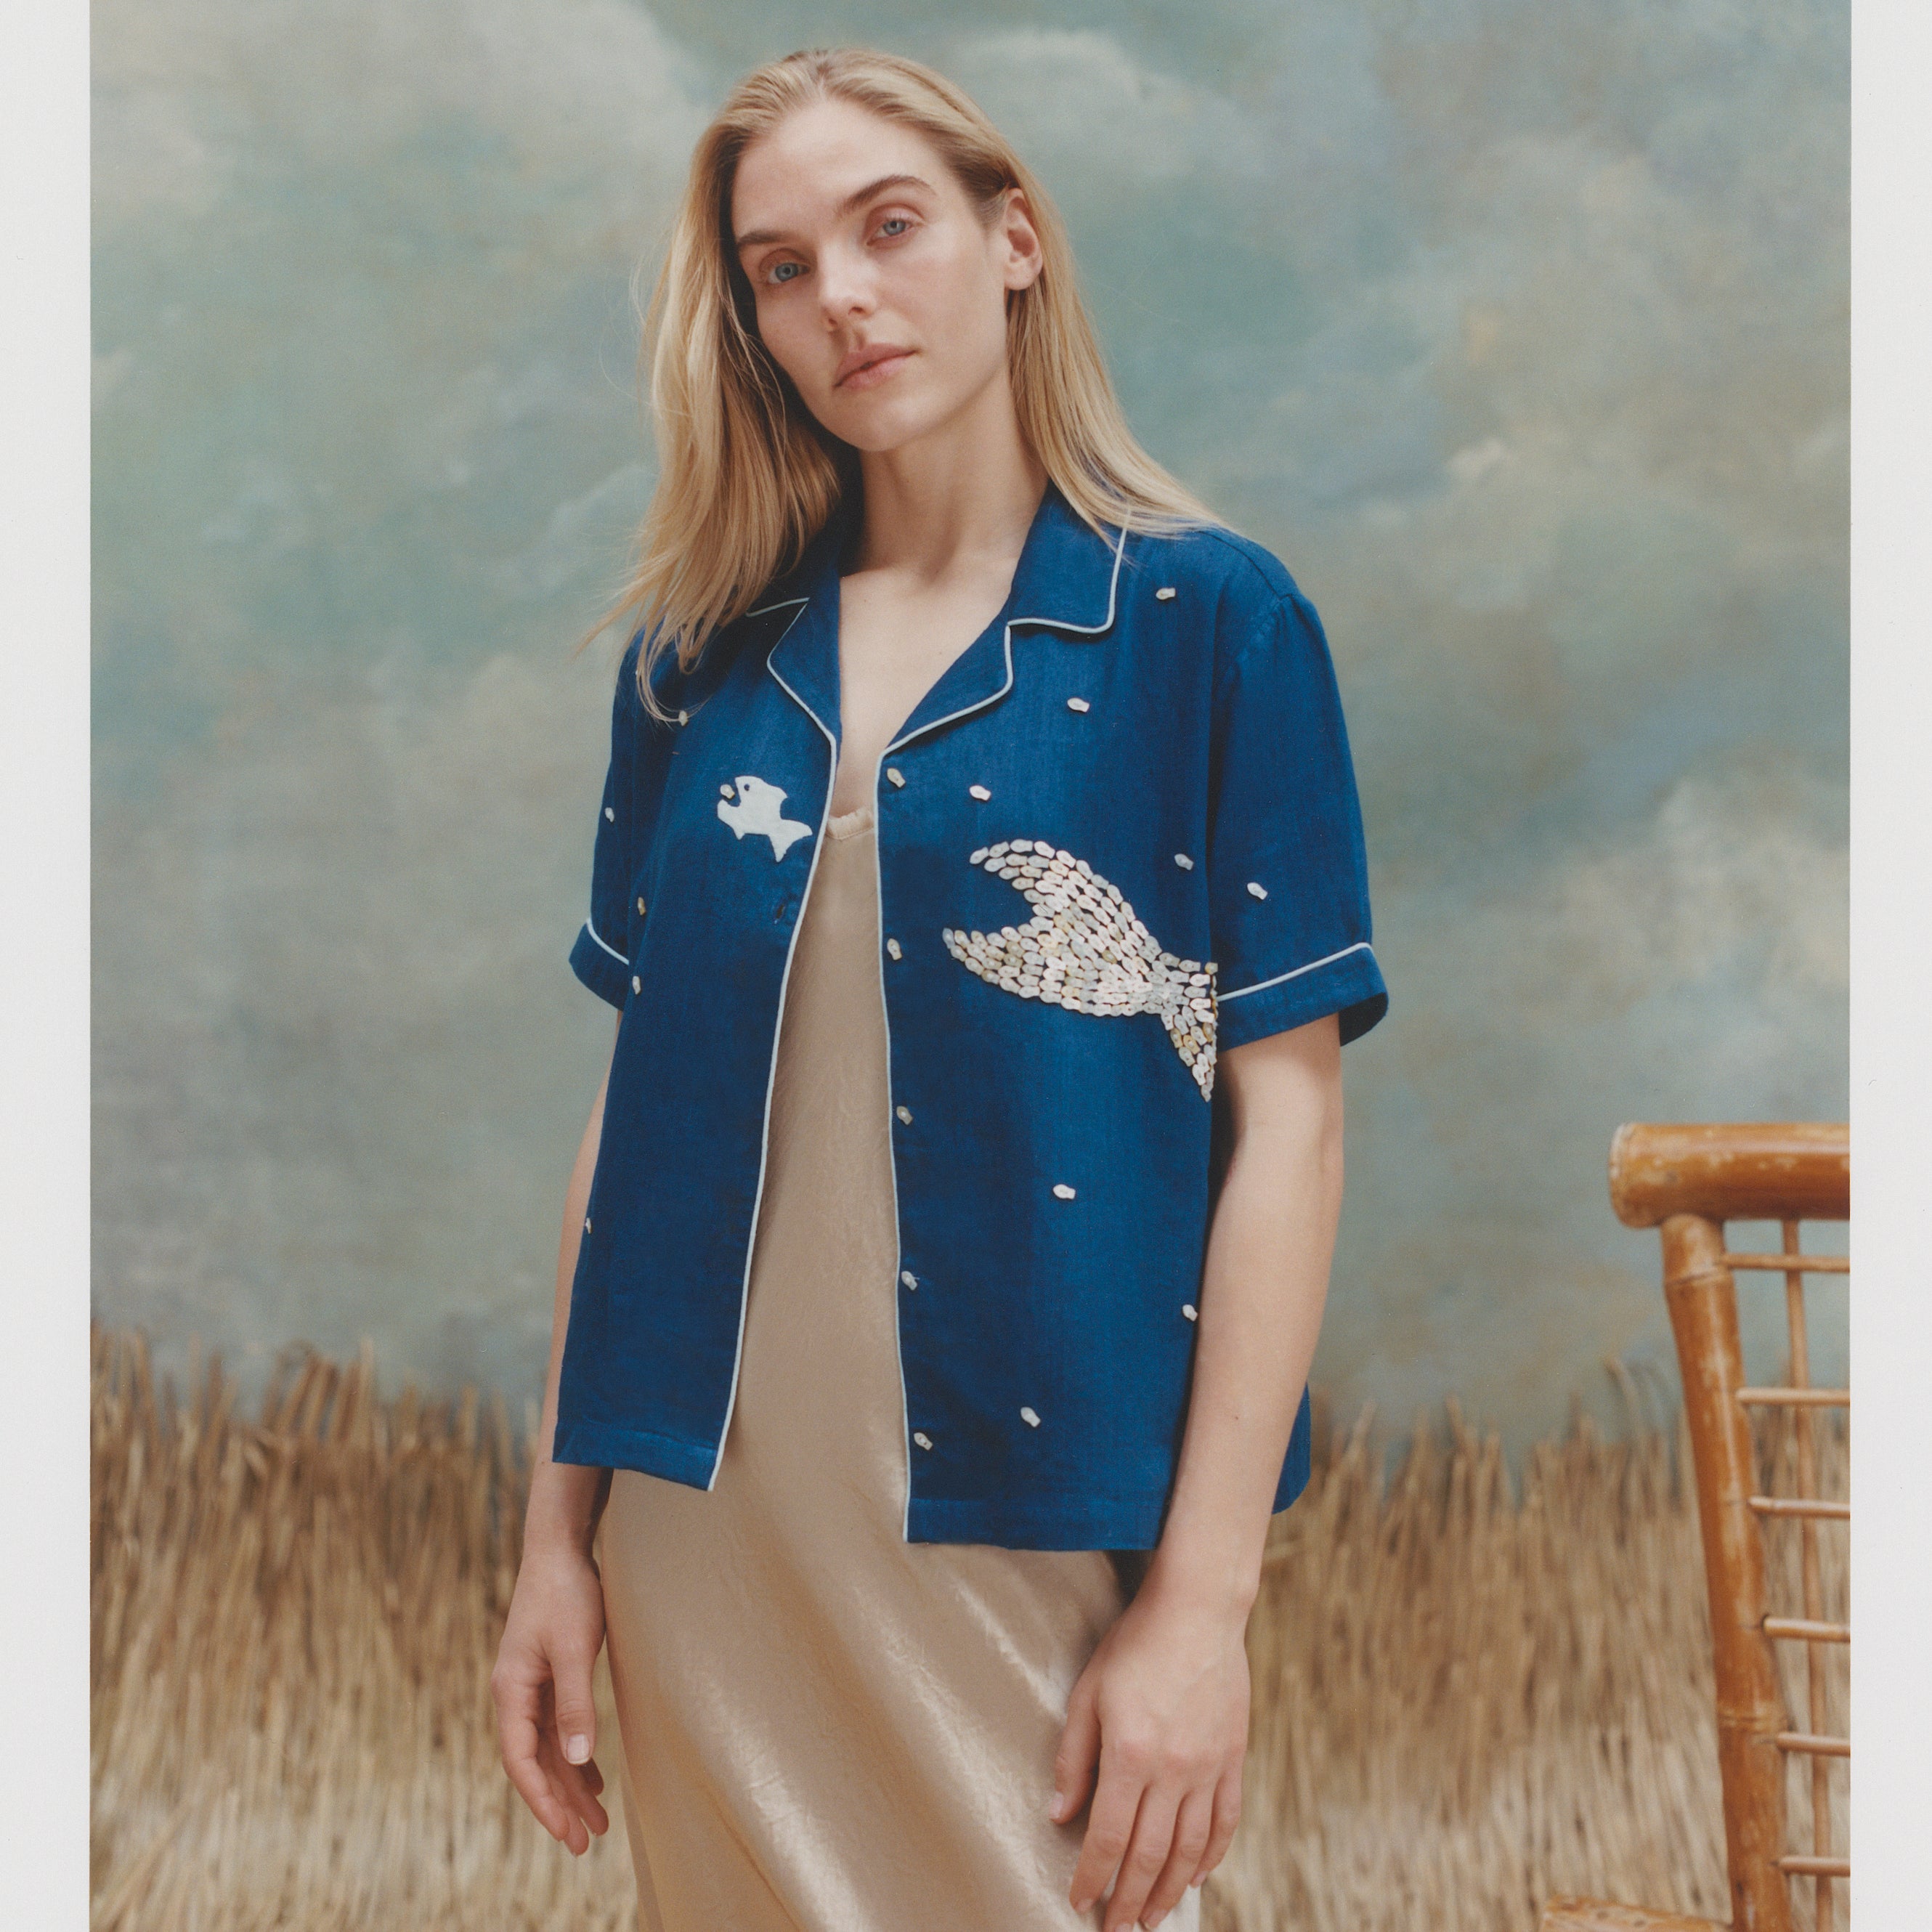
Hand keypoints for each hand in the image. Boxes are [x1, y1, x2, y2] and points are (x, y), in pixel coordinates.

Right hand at [490, 1542, 612, 1854]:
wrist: (560, 1548)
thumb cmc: (566, 1593)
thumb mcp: (573, 1648)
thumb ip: (575, 1703)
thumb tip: (576, 1757)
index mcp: (511, 1691)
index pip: (521, 1761)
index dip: (542, 1800)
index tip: (566, 1832)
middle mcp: (515, 1694)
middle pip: (535, 1762)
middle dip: (559, 1804)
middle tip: (585, 1843)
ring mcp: (530, 1686)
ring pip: (549, 1749)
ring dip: (570, 1784)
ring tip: (596, 1821)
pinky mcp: (548, 1675)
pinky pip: (558, 1729)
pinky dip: (575, 1754)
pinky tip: (592, 1775)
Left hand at [1050, 1575, 1250, 1927]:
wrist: (1198, 1610)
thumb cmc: (1135, 1644)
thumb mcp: (1088, 1693)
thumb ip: (1074, 1758)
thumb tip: (1059, 1814)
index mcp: (1130, 1754)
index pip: (1107, 1837)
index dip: (1092, 1876)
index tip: (1079, 1901)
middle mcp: (1173, 1769)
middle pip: (1149, 1854)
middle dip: (1128, 1899)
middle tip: (1115, 1928)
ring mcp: (1209, 1767)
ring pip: (1190, 1849)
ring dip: (1169, 1891)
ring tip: (1151, 1917)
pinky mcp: (1233, 1758)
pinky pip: (1225, 1821)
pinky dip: (1211, 1857)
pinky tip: (1196, 1877)